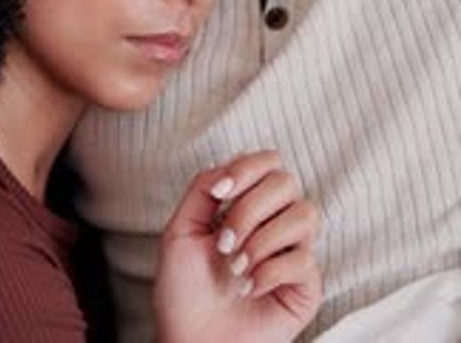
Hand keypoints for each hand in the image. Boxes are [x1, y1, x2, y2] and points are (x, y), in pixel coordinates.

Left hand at [154, 150, 321, 342]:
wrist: (191, 342)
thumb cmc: (184, 292)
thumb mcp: (180, 230)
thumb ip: (202, 188)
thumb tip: (226, 168)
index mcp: (248, 204)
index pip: (269, 162)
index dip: (247, 169)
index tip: (219, 193)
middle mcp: (275, 223)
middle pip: (286, 183)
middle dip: (249, 209)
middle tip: (224, 243)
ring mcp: (293, 252)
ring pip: (305, 214)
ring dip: (263, 239)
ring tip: (237, 267)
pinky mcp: (306, 285)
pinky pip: (304, 259)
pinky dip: (271, 271)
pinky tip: (250, 288)